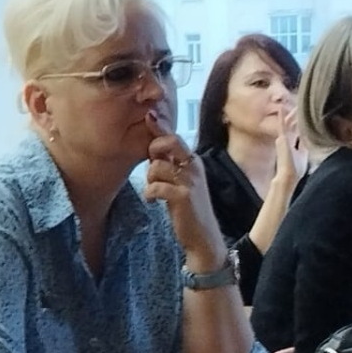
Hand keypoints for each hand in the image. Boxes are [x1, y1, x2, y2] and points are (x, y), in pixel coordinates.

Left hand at [140, 117, 223, 268]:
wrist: (202, 236)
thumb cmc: (187, 208)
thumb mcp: (179, 181)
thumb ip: (168, 164)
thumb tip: (151, 146)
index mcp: (192, 160)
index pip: (174, 136)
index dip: (159, 126)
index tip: (148, 116)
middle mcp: (194, 166)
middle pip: (169, 141)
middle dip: (153, 149)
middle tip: (151, 166)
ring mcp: (190, 180)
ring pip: (157, 166)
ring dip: (149, 179)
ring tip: (154, 191)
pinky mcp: (183, 196)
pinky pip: (156, 186)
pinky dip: (150, 194)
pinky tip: (152, 201)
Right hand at [273, 110, 307, 186]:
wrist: (288, 176)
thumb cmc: (296, 169)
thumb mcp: (303, 154)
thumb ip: (305, 146)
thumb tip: (313, 139)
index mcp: (293, 144)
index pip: (298, 130)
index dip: (302, 122)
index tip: (307, 114)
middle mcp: (287, 140)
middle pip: (293, 124)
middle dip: (297, 115)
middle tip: (302, 104)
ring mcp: (283, 139)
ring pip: (289, 122)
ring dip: (292, 114)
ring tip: (296, 103)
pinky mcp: (281, 139)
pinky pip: (281, 126)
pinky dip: (281, 117)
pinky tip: (281, 108)